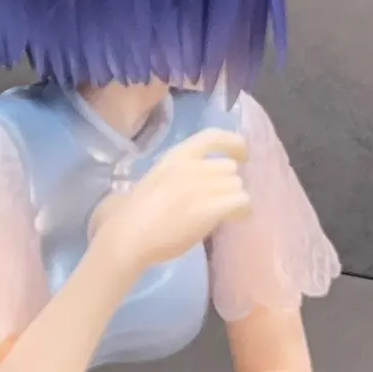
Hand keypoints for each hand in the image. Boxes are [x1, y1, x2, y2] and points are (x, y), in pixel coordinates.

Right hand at [93, 128, 250, 271]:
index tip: (241, 154)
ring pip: (237, 185)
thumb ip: (177, 175)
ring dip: (235, 199)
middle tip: (223, 198)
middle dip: (229, 183)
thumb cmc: (132, 213)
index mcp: (175, 156)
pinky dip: (243, 211)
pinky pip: (242, 202)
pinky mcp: (211, 207)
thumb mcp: (154, 180)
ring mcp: (202, 186)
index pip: (212, 136)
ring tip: (228, 213)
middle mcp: (192, 166)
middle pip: (229, 167)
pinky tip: (236, 219)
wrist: (129, 235)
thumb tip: (194, 183)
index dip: (233, 142)